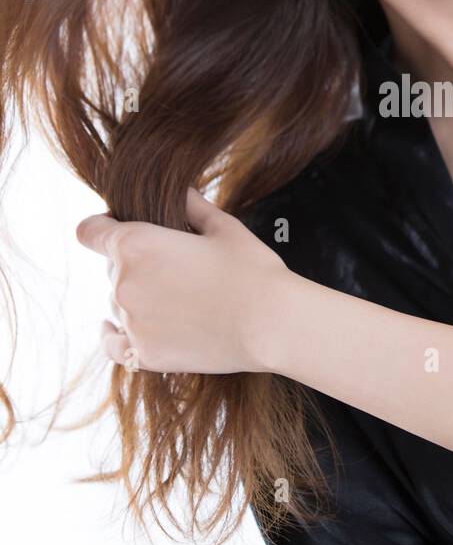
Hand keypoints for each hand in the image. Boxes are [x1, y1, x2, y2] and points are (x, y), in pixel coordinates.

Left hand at [76, 187, 292, 375]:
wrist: (271, 324)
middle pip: (112, 268)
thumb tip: (179, 191)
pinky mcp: (144, 353)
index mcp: (136, 244)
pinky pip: (113, 344)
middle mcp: (123, 283)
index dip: (102, 226)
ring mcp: (131, 322)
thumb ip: (192, 206)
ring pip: (118, 304)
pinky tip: (111, 329)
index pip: (89, 231)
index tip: (117, 229)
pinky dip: (112, 335)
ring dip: (136, 298)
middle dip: (134, 264)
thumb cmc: (251, 271)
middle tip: (174, 270)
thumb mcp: (223, 227)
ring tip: (177, 301)